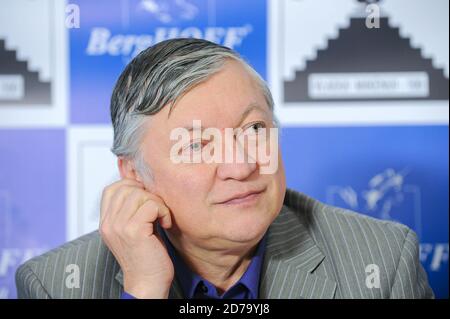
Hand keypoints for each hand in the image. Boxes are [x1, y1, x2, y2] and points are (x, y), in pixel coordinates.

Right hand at [99, 178, 173, 297]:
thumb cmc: (146, 257)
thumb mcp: (131, 230)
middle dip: (148, 195)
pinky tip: (165, 224)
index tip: (147, 200)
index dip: (132, 187)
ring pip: (140, 194)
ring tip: (160, 219)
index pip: (112, 189)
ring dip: (157, 204)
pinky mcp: (134, 230)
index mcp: (106, 223)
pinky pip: (152, 205)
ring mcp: (119, 226)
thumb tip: (142, 187)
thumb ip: (129, 211)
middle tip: (157, 211)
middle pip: (127, 188)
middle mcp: (109, 223)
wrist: (147, 283)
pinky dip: (163, 212)